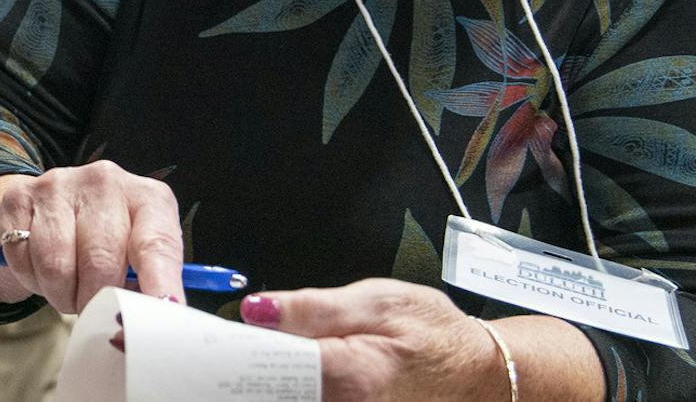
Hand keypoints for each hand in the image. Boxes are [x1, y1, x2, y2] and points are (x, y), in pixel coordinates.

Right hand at [0, 163, 184, 312]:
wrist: (53, 203)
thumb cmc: (106, 237)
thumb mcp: (138, 252)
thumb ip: (150, 282)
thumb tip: (154, 315)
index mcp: (148, 198)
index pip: (157, 246)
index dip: (158, 286)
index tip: (156, 315)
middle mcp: (106, 182)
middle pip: (101, 263)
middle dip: (96, 301)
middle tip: (95, 309)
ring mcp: (59, 185)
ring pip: (57, 267)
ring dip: (63, 295)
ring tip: (70, 289)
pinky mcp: (20, 197)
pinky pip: (23, 260)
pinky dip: (33, 281)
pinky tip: (43, 270)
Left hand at [247, 280, 508, 401]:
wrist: (482, 376)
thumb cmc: (434, 335)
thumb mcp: (377, 302)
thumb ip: (311, 309)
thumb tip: (254, 310)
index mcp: (350, 379)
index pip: (267, 373)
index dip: (235, 357)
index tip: (213, 345)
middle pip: (272, 396)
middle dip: (248, 377)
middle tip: (229, 358)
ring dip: (269, 387)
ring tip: (260, 369)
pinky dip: (291, 394)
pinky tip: (287, 383)